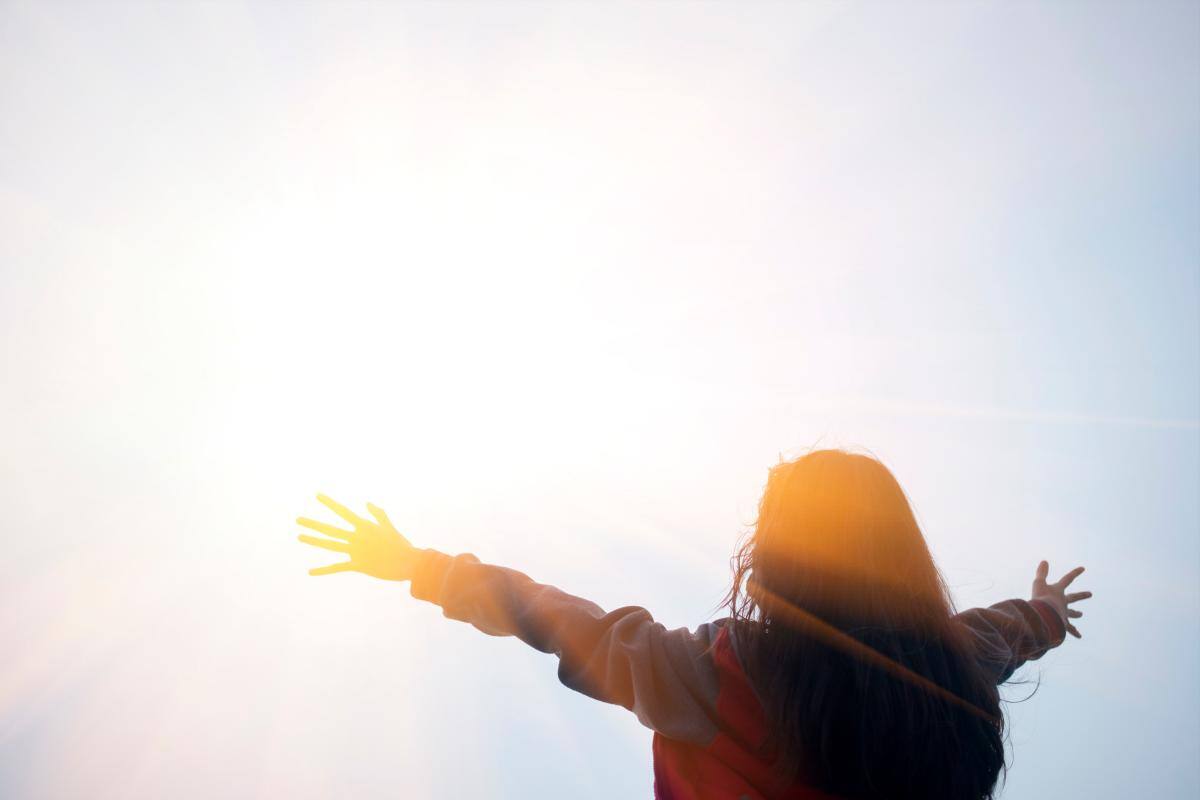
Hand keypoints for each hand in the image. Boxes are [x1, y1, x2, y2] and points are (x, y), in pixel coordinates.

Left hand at [296, 494, 417, 580]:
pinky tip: (310, 571)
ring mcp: (356, 551)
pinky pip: (337, 567)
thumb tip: (368, 503)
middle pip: (331, 530)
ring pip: (330, 545)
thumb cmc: (400, 544)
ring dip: (314, 540)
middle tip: (298, 520)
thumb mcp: (389, 527)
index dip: (329, 503)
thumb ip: (378, 515)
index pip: (343, 512)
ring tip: (299, 536)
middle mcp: (357, 537)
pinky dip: (323, 570)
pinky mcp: (357, 565)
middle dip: (313, 524)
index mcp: (364, 526)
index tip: (317, 496)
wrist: (408, 562)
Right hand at [1031, 561, 1091, 638]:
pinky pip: (1069, 628)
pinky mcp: (1063, 623)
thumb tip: (1045, 561)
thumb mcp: (1038, 583)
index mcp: (1059, 591)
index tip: (1083, 568)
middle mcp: (1063, 601)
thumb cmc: (1040, 598)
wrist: (1045, 614)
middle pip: (1074, 597)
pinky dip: (1074, 632)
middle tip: (1090, 594)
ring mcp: (1064, 612)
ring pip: (1072, 613)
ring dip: (1076, 613)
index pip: (1068, 579)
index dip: (1075, 573)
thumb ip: (1041, 573)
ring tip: (1081, 614)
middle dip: (1081, 595)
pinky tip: (1079, 636)